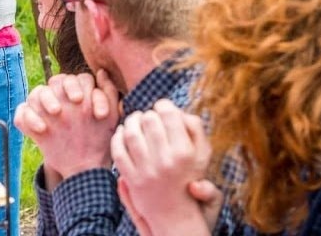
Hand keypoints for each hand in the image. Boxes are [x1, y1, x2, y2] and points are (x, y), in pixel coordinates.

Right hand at [14, 73, 119, 178]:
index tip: (87, 105)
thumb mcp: (110, 118)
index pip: (79, 78)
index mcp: (80, 92)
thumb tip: (102, 72)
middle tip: (72, 103)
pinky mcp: (32, 123)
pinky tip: (41, 130)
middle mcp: (61, 97)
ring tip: (55, 113)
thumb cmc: (99, 139)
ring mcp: (45, 109)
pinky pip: (21, 113)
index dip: (82, 87)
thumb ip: (109, 93)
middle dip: (63, 90)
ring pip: (37, 92)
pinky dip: (28, 118)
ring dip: (45, 100)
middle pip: (57, 80)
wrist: (85, 165)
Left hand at [111, 100, 212, 235]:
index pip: (168, 113)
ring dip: (131, 122)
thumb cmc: (190, 177)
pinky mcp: (132, 179)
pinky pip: (118, 151)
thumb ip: (196, 129)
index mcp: (185, 151)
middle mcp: (166, 160)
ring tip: (134, 120)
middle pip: (148, 120)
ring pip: (131, 133)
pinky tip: (123, 133)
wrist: (177, 215)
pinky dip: (118, 137)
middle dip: (147, 113)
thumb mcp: (203, 155)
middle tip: (147, 115)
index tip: (161, 107)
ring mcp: (147, 170)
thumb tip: (179, 110)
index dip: (163, 105)